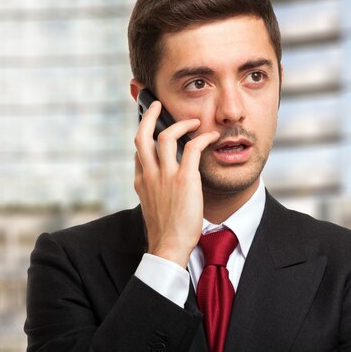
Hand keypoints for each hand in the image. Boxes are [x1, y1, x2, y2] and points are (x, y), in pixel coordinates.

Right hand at [134, 101, 218, 266]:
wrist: (169, 246)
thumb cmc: (166, 232)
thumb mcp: (153, 209)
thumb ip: (156, 193)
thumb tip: (164, 187)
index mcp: (141, 183)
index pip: (139, 152)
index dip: (145, 138)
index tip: (152, 130)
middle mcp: (149, 175)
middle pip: (142, 136)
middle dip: (149, 116)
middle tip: (157, 105)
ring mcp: (165, 175)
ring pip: (166, 136)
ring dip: (181, 124)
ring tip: (193, 121)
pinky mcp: (184, 178)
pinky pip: (193, 147)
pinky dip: (203, 137)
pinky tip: (211, 136)